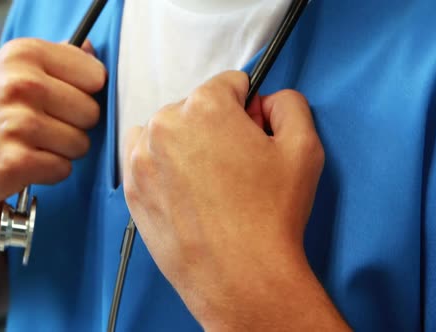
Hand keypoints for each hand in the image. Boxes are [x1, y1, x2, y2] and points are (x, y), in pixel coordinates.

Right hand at [0, 38, 105, 204]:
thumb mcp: (13, 69)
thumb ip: (56, 58)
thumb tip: (91, 49)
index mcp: (24, 55)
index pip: (95, 75)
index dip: (84, 93)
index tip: (62, 99)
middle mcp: (20, 84)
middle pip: (91, 112)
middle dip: (74, 125)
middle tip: (43, 125)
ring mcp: (17, 123)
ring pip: (80, 144)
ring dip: (62, 151)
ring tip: (32, 144)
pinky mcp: (16, 162)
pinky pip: (63, 169)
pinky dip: (49, 171)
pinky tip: (25, 161)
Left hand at [123, 71, 346, 329]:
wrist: (239, 276)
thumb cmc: (271, 214)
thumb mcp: (304, 147)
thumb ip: (289, 104)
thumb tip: (268, 102)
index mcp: (205, 106)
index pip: (229, 84)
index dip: (248, 109)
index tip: (253, 134)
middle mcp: (164, 125)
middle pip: (195, 108)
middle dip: (216, 127)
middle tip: (235, 167)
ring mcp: (141, 158)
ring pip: (168, 133)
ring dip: (186, 145)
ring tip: (208, 184)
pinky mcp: (131, 188)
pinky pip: (147, 161)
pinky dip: (164, 169)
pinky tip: (187, 196)